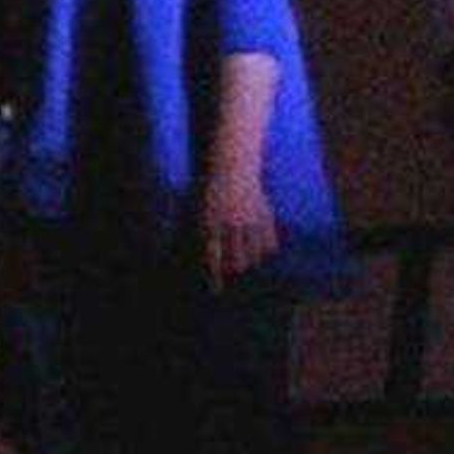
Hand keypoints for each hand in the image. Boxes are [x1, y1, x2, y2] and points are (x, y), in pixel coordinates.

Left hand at [199, 160, 278, 288]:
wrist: (230, 163)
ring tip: (246, 268)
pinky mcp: (264, 213)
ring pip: (254, 253)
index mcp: (209, 224)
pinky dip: (266, 250)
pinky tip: (263, 255)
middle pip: (236, 260)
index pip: (213, 258)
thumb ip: (195, 233)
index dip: (214, 277)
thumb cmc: (207, 189)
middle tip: (232, 279)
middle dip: (233, 272)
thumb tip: (185, 257)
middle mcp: (230, 224)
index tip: (215, 290)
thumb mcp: (194, 210)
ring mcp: (249, 218)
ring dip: (250, 263)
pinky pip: (268, 240)